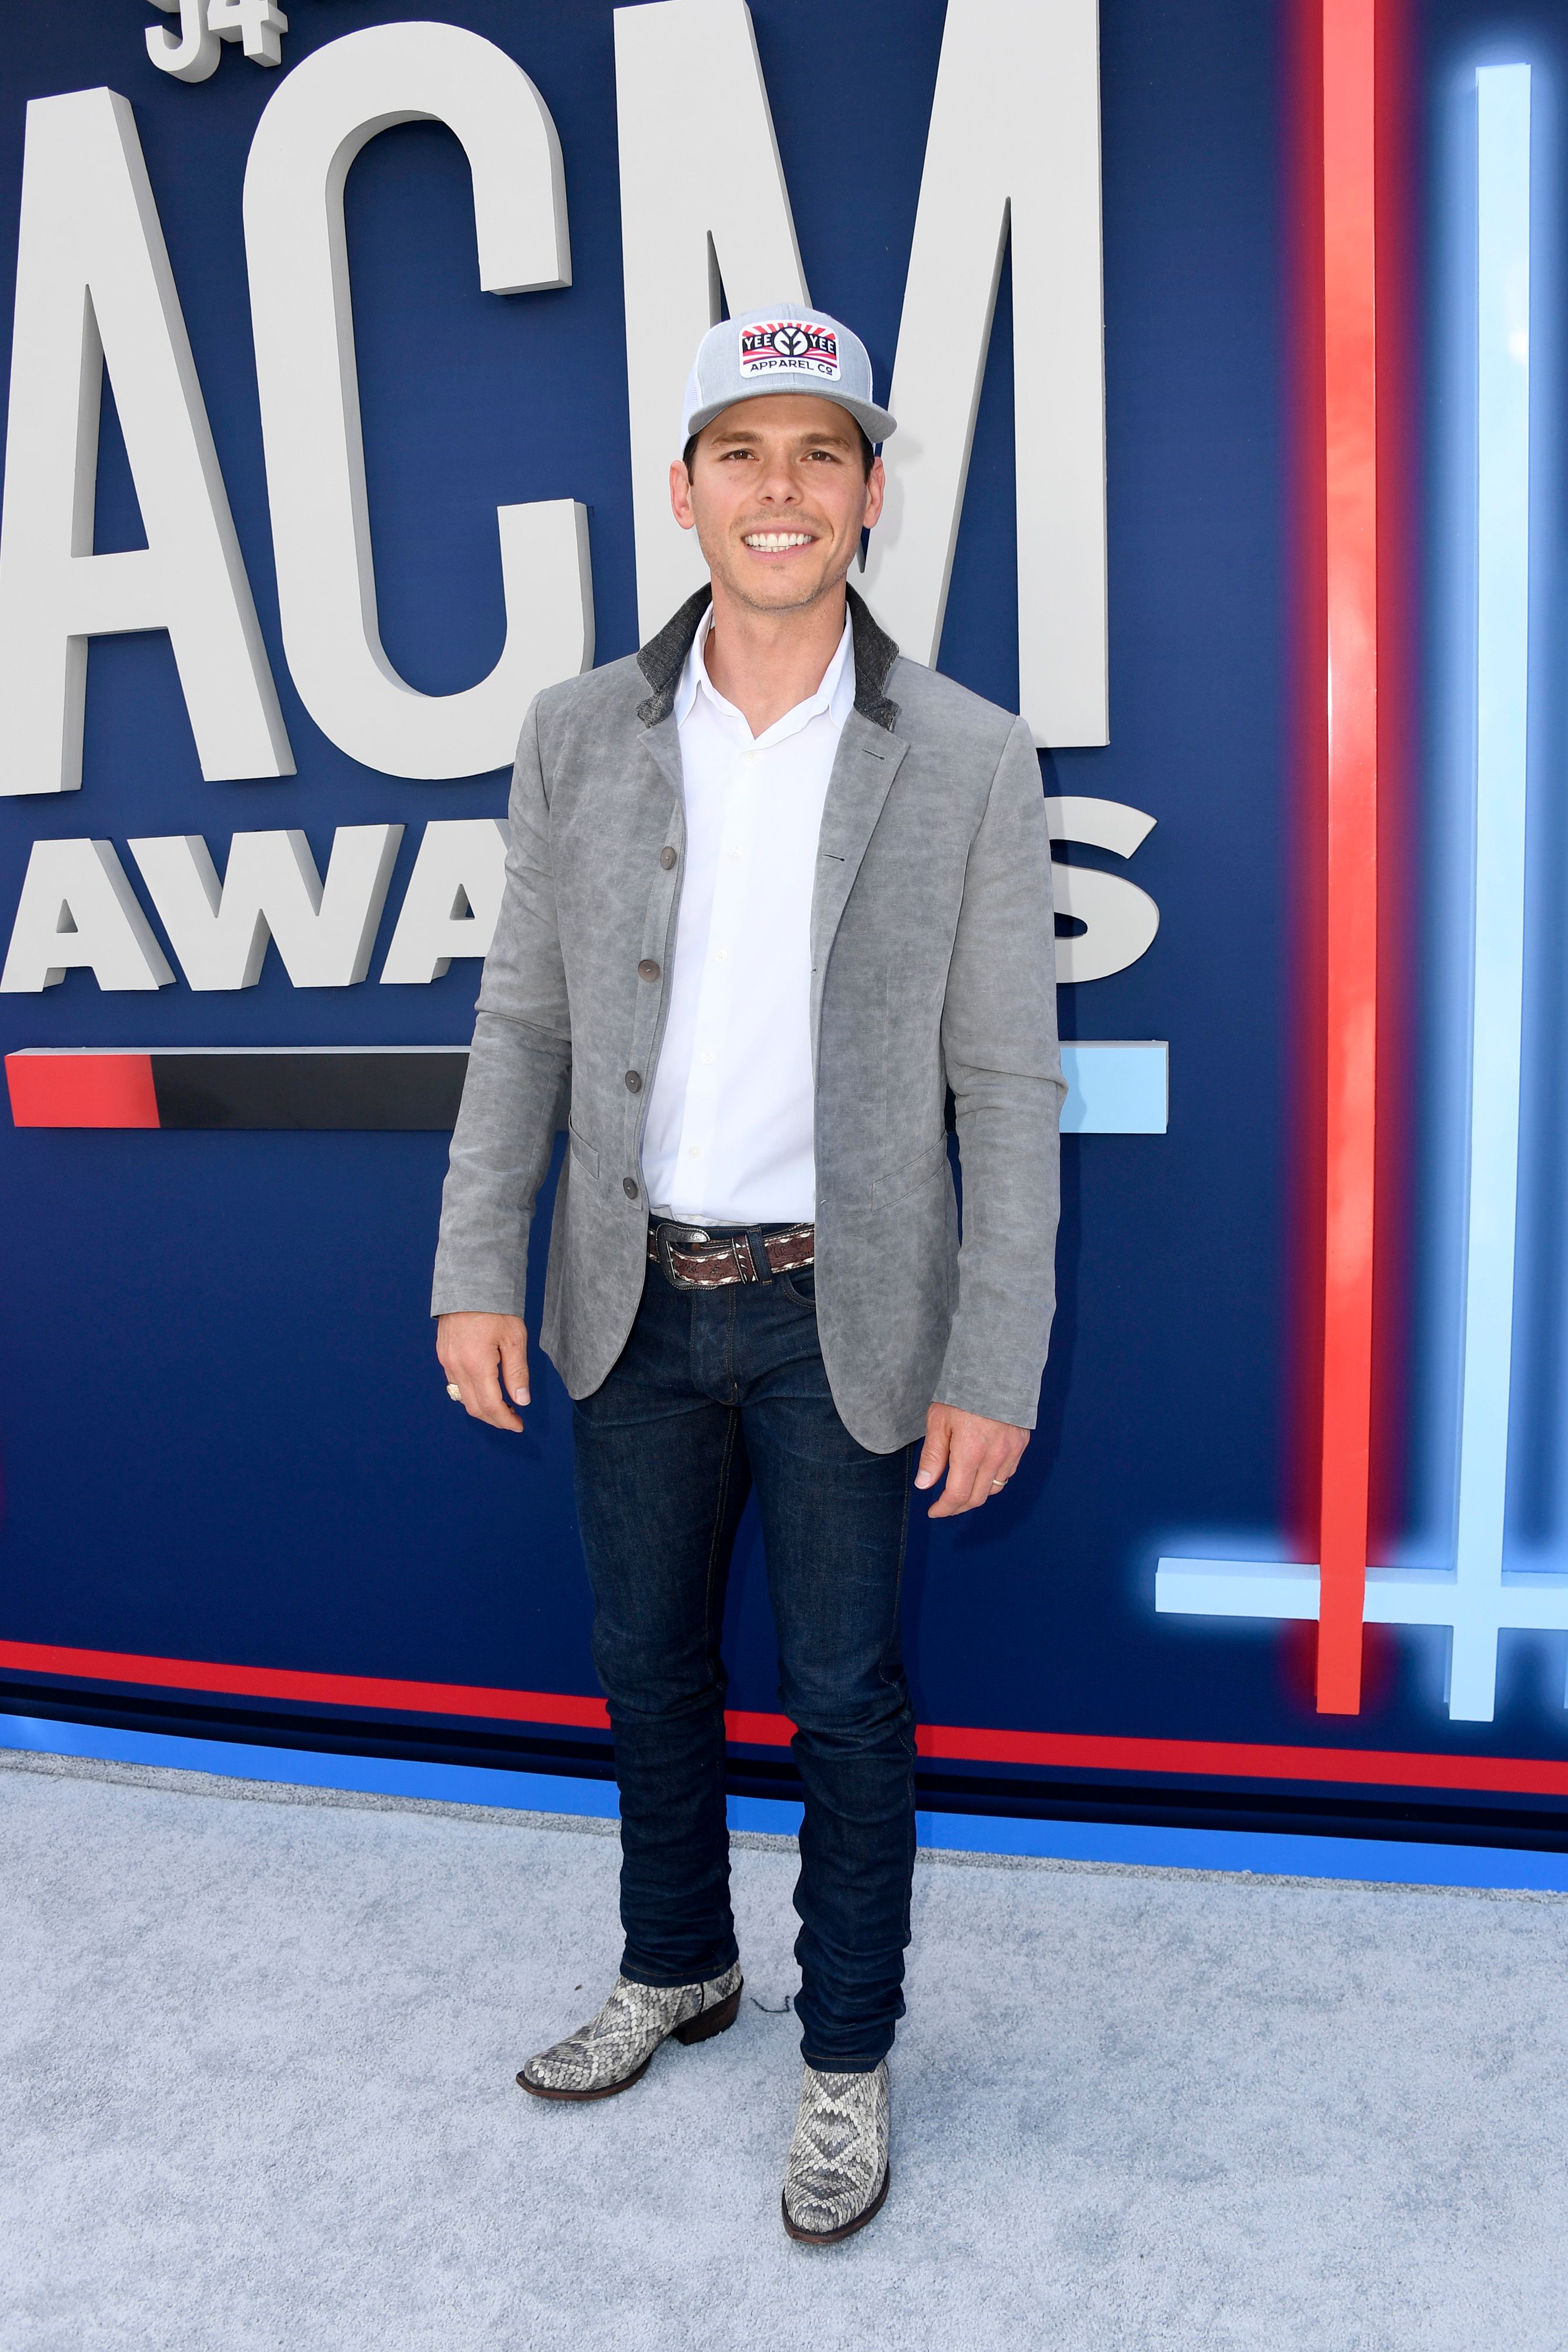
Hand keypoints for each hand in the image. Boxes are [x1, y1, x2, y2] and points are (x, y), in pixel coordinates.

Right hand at [437, 1312, 529, 1432]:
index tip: (519, 1425)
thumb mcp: (514, 1338)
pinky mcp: (443, 1354)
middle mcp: (456, 1367)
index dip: (505, 1420)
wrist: (468, 1282)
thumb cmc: (494, 1306)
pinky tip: (485, 1388)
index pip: (490, 1406)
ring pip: (462, 1397)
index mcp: (476, 1365)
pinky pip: (455, 1384)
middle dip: (494, 1418)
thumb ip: (517, 1372)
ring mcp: (446, 1361)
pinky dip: (471, 1393)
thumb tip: (521, 1400)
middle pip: (474, 1407)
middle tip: (513, 1419)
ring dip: (482, 1407)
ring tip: (502, 1405)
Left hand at [914, 1403, 1027, 1517]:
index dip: (944, 1508)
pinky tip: (982, 1474)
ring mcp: (1011, 1452)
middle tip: (945, 1506)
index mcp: (970, 1453)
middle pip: (977, 1497)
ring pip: (994, 1488)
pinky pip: (1008, 1473)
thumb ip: (933, 1456)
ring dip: (976, 1495)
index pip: (957, 1495)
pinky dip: (993, 1480)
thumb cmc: (963, 1392)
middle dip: (958, 1507)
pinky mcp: (1021, 1445)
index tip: (934, 1511)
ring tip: (961, 1491)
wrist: (996, 1369)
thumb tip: (924, 1484)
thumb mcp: (939, 1421)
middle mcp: (994, 1457)